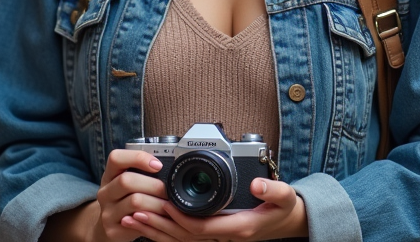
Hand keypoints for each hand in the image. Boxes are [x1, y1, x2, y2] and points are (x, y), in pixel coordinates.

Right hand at [84, 149, 170, 241]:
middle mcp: (105, 192)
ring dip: (157, 203)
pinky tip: (161, 217)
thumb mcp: (129, 183)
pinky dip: (153, 218)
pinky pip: (137, 222)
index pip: (116, 158)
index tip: (158, 165)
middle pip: (126, 180)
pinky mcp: (113, 230)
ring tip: (168, 205)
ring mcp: (107, 213)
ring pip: (135, 202)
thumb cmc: (127, 199)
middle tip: (168, 190)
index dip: (138, 158)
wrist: (111, 226)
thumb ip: (143, 173)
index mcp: (109, 175)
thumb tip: (170, 166)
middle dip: (153, 184)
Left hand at [125, 177, 307, 241]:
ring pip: (181, 239)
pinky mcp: (215, 233)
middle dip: (159, 225)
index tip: (165, 204)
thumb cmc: (284, 208)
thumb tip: (256, 182)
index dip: (181, 218)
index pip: (201, 228)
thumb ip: (273, 189)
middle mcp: (225, 236)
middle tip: (135, 211)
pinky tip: (148, 224)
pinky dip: (165, 232)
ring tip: (132, 218)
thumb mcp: (285, 197)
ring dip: (156, 230)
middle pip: (184, 236)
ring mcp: (219, 237)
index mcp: (238, 228)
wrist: (288, 221)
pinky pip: (185, 237)